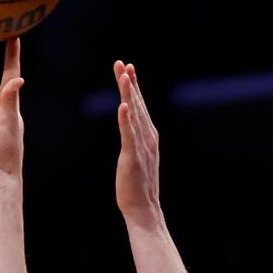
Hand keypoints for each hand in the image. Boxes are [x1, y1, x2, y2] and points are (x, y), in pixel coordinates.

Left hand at [114, 60, 161, 223]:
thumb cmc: (138, 186)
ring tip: (123, 75)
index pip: (140, 106)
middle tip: (123, 63)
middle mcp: (148, 137)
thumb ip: (135, 141)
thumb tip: (130, 130)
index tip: (128, 69)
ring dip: (128, 93)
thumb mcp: (137, 157)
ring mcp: (141, 146)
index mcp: (149, 136)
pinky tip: (122, 105)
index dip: (134, 87)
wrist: (144, 208)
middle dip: (130, 83)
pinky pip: (128, 134)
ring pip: (134, 114)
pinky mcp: (132, 157)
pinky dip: (125, 119)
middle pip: (137, 104)